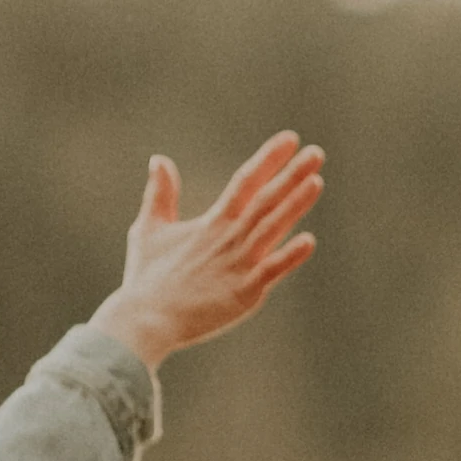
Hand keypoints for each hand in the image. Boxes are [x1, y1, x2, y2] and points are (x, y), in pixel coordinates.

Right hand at [87, 132, 325, 367]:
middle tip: (316, 153)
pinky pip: (271, 271)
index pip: (245, 182)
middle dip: (291, 175)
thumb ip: (160, 195)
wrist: (144, 321)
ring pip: (272, 228)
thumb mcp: (148, 230)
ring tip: (316, 181)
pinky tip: (309, 241)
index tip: (290, 139)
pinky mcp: (243, 292)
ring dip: (295, 204)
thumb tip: (159, 160)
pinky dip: (289, 257)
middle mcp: (229, 239)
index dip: (268, 159)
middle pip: (265, 200)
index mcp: (212, 223)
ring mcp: (239, 265)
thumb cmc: (146, 279)